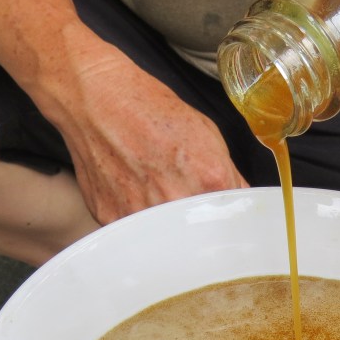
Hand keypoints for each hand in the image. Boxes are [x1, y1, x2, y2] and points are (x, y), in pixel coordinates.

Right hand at [52, 42, 247, 224]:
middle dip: (195, 225)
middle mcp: (174, 200)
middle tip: (182, 202)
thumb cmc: (149, 109)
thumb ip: (230, 175)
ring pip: (164, 240)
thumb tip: (241, 201)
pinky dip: (136, 218)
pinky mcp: (111, 219)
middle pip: (197, 236)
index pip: (230, 222)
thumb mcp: (206, 133)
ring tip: (153, 192)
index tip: (219, 219)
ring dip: (165, 226)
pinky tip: (130, 191)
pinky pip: (133, 233)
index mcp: (208, 179)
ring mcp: (140, 213)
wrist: (97, 100)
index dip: (225, 222)